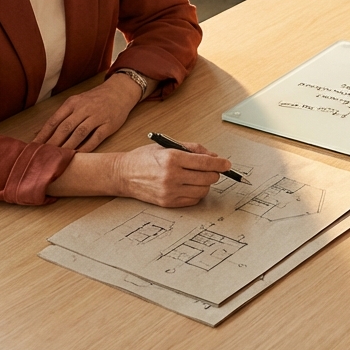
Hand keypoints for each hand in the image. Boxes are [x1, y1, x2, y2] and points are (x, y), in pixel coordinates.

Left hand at [33, 72, 144, 151]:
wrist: (119, 91)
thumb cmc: (94, 99)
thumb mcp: (76, 102)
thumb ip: (60, 117)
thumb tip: (39, 132)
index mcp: (72, 103)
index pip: (54, 120)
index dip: (43, 134)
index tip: (33, 146)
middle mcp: (83, 109)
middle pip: (65, 128)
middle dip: (53, 143)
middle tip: (43, 156)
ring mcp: (97, 116)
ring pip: (79, 133)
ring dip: (68, 146)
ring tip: (58, 158)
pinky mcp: (108, 125)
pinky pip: (96, 138)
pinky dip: (86, 147)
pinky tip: (78, 155)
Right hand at [116, 141, 232, 206]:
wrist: (123, 174)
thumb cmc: (143, 158)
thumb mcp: (167, 146)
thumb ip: (192, 149)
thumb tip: (213, 156)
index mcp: (172, 158)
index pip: (205, 162)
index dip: (220, 163)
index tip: (227, 164)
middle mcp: (171, 176)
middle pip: (207, 178)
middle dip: (214, 173)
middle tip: (211, 169)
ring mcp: (169, 192)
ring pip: (203, 190)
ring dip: (205, 183)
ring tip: (198, 177)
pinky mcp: (168, 203)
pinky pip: (193, 200)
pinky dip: (196, 193)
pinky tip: (190, 186)